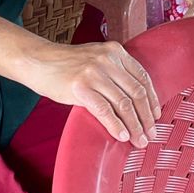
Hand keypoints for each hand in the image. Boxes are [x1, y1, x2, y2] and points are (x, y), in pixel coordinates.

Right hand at [27, 41, 160, 145]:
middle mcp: (108, 60)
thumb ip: (115, 72)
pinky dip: (116, 126)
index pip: (142, 78)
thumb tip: (135, 101)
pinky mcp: (81, 87)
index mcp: (115, 52)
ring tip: (138, 140)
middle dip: (147, 118)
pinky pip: (105, 110)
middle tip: (151, 134)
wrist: (37, 61)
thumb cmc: (66, 65)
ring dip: (134, 126)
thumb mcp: (96, 59)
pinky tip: (121, 136)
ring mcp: (94, 73)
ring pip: (124, 104)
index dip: (152, 100)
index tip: (156, 117)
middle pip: (136, 93)